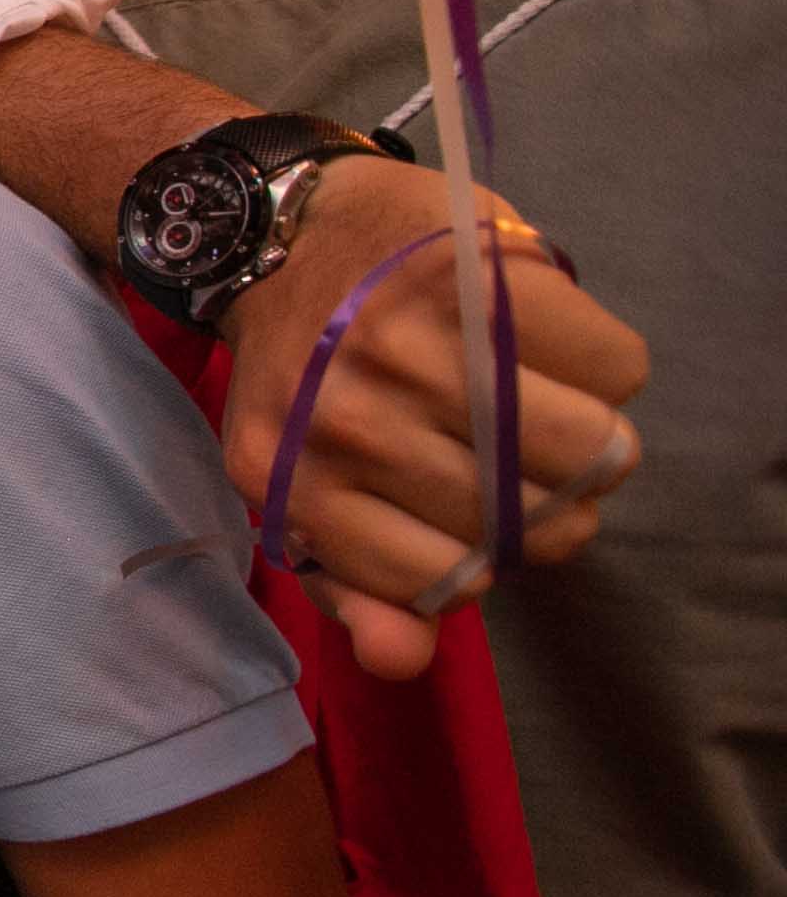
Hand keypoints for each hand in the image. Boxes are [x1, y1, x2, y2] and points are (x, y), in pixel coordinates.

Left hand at [221, 156, 649, 676]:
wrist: (281, 235)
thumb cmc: (306, 374)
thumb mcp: (298, 489)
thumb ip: (351, 584)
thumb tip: (402, 661)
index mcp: (298, 489)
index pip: (458, 583)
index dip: (491, 555)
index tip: (479, 513)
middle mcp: (347, 423)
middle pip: (541, 519)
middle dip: (553, 498)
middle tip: (521, 453)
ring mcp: (409, 347)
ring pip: (590, 449)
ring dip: (591, 435)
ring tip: (544, 404)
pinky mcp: (476, 276)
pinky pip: (615, 364)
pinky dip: (605, 365)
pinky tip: (552, 349)